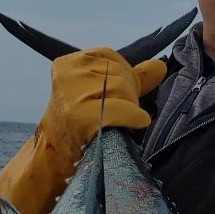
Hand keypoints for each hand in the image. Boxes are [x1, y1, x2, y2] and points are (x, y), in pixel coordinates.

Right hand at [0, 47, 166, 213]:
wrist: (55, 157)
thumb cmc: (79, 124)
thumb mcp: (100, 93)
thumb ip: (130, 77)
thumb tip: (159, 66)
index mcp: (68, 64)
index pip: (109, 57)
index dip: (122, 75)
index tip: (116, 96)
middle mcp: (68, 75)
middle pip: (118, 75)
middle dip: (127, 94)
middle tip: (117, 114)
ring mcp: (73, 96)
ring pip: (122, 90)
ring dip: (130, 108)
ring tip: (119, 122)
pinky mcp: (81, 116)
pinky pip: (122, 109)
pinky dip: (134, 116)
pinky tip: (138, 122)